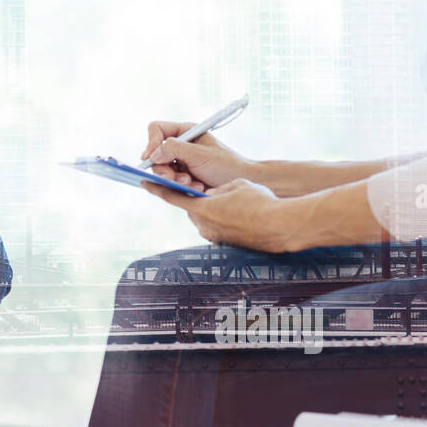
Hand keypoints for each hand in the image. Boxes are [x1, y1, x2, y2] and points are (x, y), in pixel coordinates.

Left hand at [141, 177, 294, 252]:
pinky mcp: (225, 244)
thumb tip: (211, 196)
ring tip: (235, 203)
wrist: (281, 226)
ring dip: (213, 209)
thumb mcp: (236, 185)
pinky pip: (218, 227)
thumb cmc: (261, 203)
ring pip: (205, 218)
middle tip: (208, 190)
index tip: (144, 182)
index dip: (157, 188)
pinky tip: (241, 214)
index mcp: (202, 209)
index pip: (172, 197)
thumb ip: (217, 189)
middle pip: (191, 209)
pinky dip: (223, 219)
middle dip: (197, 199)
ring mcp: (215, 237)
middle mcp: (204, 226)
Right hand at [143, 120, 257, 189]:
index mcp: (186, 132)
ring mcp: (182, 162)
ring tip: (192, 184)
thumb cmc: (227, 165)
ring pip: (162, 171)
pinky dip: (181, 187)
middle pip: (157, 154)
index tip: (150, 157)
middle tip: (173, 177)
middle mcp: (182, 146)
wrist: (243, 183)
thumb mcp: (200, 154)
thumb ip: (174, 150)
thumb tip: (153, 153)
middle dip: (165, 168)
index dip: (151, 142)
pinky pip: (171, 183)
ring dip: (175, 180)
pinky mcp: (184, 178)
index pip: (158, 130)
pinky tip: (197, 189)